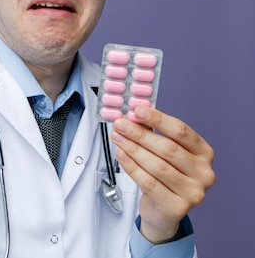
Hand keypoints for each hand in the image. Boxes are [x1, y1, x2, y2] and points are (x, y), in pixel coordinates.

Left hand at [110, 106, 215, 243]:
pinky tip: (121, 155)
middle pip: (168, 148)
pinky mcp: (177, 207)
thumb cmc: (164, 176)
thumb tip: (133, 116)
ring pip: (158, 166)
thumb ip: (151, 132)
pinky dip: (132, 167)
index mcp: (204, 153)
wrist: (163, 211)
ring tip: (118, 138)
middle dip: (140, 134)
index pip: (181, 131)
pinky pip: (149, 183)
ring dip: (133, 149)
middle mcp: (204, 173)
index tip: (137, 111)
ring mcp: (194, 192)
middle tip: (121, 124)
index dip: (158, 119)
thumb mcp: (162, 152)